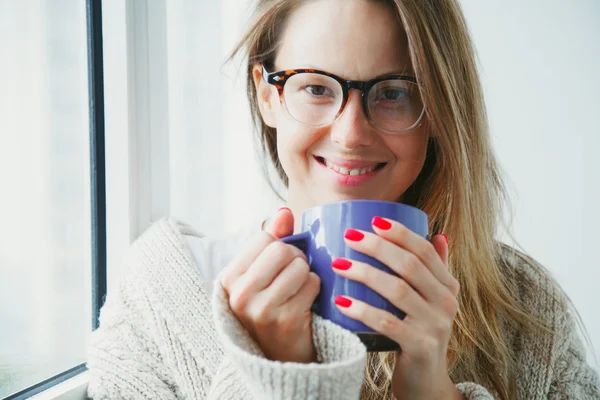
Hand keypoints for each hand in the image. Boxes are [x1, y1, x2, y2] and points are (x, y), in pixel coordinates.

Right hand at [219, 208, 320, 363]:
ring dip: (306, 275)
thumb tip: (284, 212)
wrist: (281, 358)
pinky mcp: (285, 320)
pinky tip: (305, 303)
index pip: (264, 237)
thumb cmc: (272, 308)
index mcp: (229, 279)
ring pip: (299, 265)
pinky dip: (315, 289)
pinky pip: (312, 283)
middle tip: (294, 276)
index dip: (281, 245)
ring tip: (298, 290)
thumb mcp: (262, 275)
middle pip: (282, 249)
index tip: (280, 263)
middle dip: (296, 258)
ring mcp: (261, 309)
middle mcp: (239, 294)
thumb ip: (273, 240)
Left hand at [332, 217, 462, 398]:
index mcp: (448, 286)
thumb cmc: (420, 333)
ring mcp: (435, 324)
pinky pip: (387, 322)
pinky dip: (362, 311)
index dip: (400, 233)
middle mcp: (446, 302)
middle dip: (377, 247)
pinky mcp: (420, 346)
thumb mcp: (433, 301)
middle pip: (409, 265)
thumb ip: (436, 269)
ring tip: (338, 265)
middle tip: (348, 237)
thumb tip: (438, 235)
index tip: (373, 220)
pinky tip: (342, 303)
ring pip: (397, 289)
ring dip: (364, 273)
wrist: (426, 381)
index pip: (425, 251)